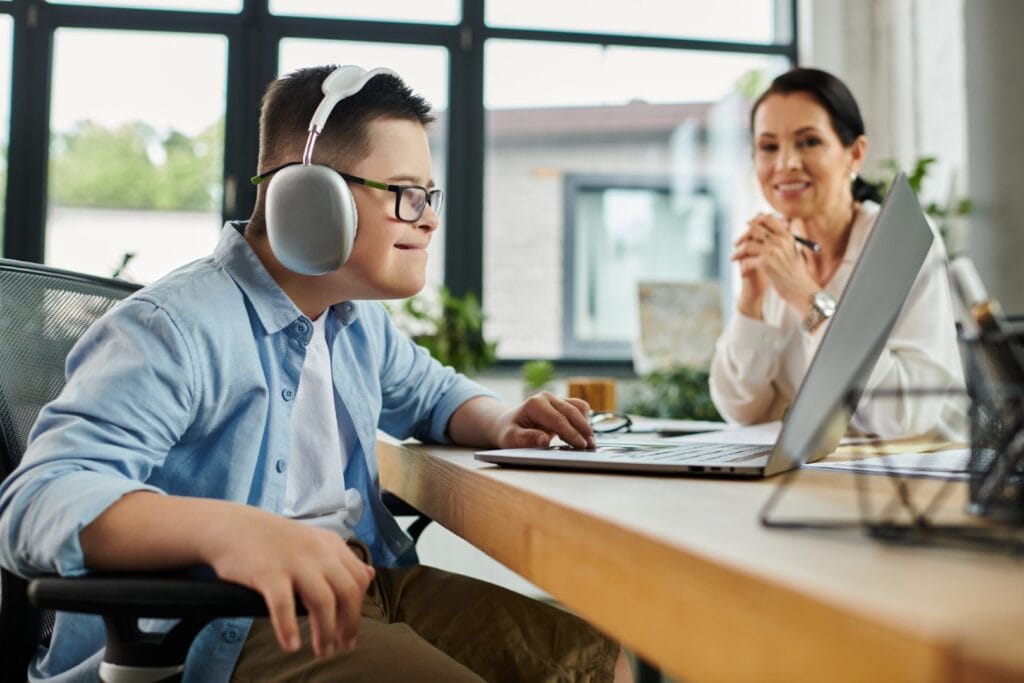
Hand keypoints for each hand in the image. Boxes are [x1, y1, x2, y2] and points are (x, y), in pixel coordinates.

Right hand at [200, 506, 374, 658]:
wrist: (232, 526)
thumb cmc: (273, 539)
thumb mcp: (315, 541)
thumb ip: (342, 559)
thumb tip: (370, 575)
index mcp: (331, 545)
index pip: (358, 580)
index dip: (359, 608)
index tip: (351, 630)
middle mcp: (318, 552)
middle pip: (347, 592)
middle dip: (349, 625)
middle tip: (343, 646)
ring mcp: (294, 562)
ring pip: (322, 602)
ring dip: (325, 632)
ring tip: (322, 651)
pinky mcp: (268, 573)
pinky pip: (284, 606)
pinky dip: (289, 629)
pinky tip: (291, 645)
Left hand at [494, 392, 595, 449]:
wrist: (508, 424)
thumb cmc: (509, 432)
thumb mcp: (510, 438)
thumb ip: (525, 439)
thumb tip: (543, 440)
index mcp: (534, 404)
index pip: (558, 419)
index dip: (571, 433)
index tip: (581, 446)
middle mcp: (547, 398)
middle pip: (572, 412)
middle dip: (583, 430)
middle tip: (590, 447)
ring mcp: (556, 399)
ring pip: (579, 408)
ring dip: (585, 425)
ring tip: (589, 443)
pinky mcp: (562, 404)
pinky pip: (579, 409)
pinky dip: (583, 421)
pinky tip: (580, 437)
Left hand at [732, 213, 818, 314]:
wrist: (802, 290)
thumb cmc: (797, 274)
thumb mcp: (793, 252)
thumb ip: (781, 241)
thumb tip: (764, 231)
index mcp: (787, 236)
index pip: (767, 218)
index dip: (755, 220)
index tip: (748, 225)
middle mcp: (780, 241)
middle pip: (754, 229)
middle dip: (742, 236)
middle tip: (736, 243)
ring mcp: (772, 251)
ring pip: (747, 245)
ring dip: (738, 252)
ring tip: (734, 258)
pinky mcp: (765, 263)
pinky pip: (746, 260)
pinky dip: (743, 265)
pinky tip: (742, 270)